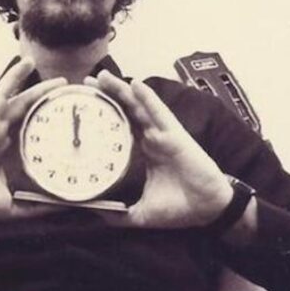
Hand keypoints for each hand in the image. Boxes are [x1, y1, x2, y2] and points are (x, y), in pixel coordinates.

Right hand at [0, 60, 65, 225]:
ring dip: (14, 78)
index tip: (65, 104)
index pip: (28, 123)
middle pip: (20, 104)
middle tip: (62, 79)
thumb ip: (36, 205)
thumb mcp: (14, 205)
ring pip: (2, 97)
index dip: (44, 111)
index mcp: (3, 148)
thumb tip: (64, 206)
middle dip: (38, 90)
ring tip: (28, 61)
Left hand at [86, 70, 232, 227]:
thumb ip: (119, 214)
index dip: (103, 114)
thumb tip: (95, 214)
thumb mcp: (141, 213)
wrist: (207, 212)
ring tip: (103, 76)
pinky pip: (160, 113)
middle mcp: (151, 139)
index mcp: (143, 152)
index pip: (120, 126)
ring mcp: (163, 135)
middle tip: (86, 81)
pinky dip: (148, 98)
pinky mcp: (176, 136)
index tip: (83, 104)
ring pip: (139, 106)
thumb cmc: (178, 208)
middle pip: (126, 110)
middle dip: (107, 94)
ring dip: (122, 90)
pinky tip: (136, 85)